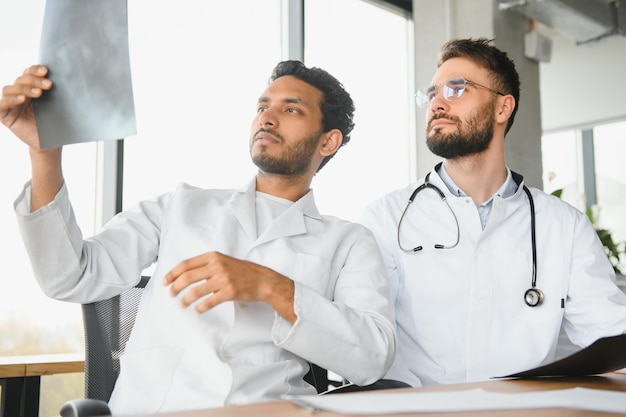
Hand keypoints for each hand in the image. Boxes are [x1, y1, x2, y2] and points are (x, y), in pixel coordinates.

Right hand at [0, 65, 51, 148]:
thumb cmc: (54, 124)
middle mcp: (19, 94)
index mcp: (30, 89)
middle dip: (34, 80)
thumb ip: (54, 91)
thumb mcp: (56, 105)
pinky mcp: (5, 116)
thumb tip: (64, 76)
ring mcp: (11, 105)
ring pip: (9, 89)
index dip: (35, 70)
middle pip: (20, 80)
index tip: (46, 71)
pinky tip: (22, 99)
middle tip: (48, 85)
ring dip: (24, 88)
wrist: (51, 143)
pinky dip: (10, 100)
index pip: (28, 73)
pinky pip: (1, 104)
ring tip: (38, 93)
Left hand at [163, 251, 295, 322]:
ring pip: (196, 291)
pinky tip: (198, 310)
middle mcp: (217, 266)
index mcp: (213, 256)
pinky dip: (200, 307)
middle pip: (187, 277)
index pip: (186, 264)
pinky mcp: (230, 292)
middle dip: (175, 287)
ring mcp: (224, 279)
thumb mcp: (223, 261)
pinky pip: (209, 302)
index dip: (172, 273)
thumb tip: (184, 274)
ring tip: (182, 304)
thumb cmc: (242, 272)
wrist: (262, 280)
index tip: (165, 281)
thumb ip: (206, 265)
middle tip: (171, 294)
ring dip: (185, 300)